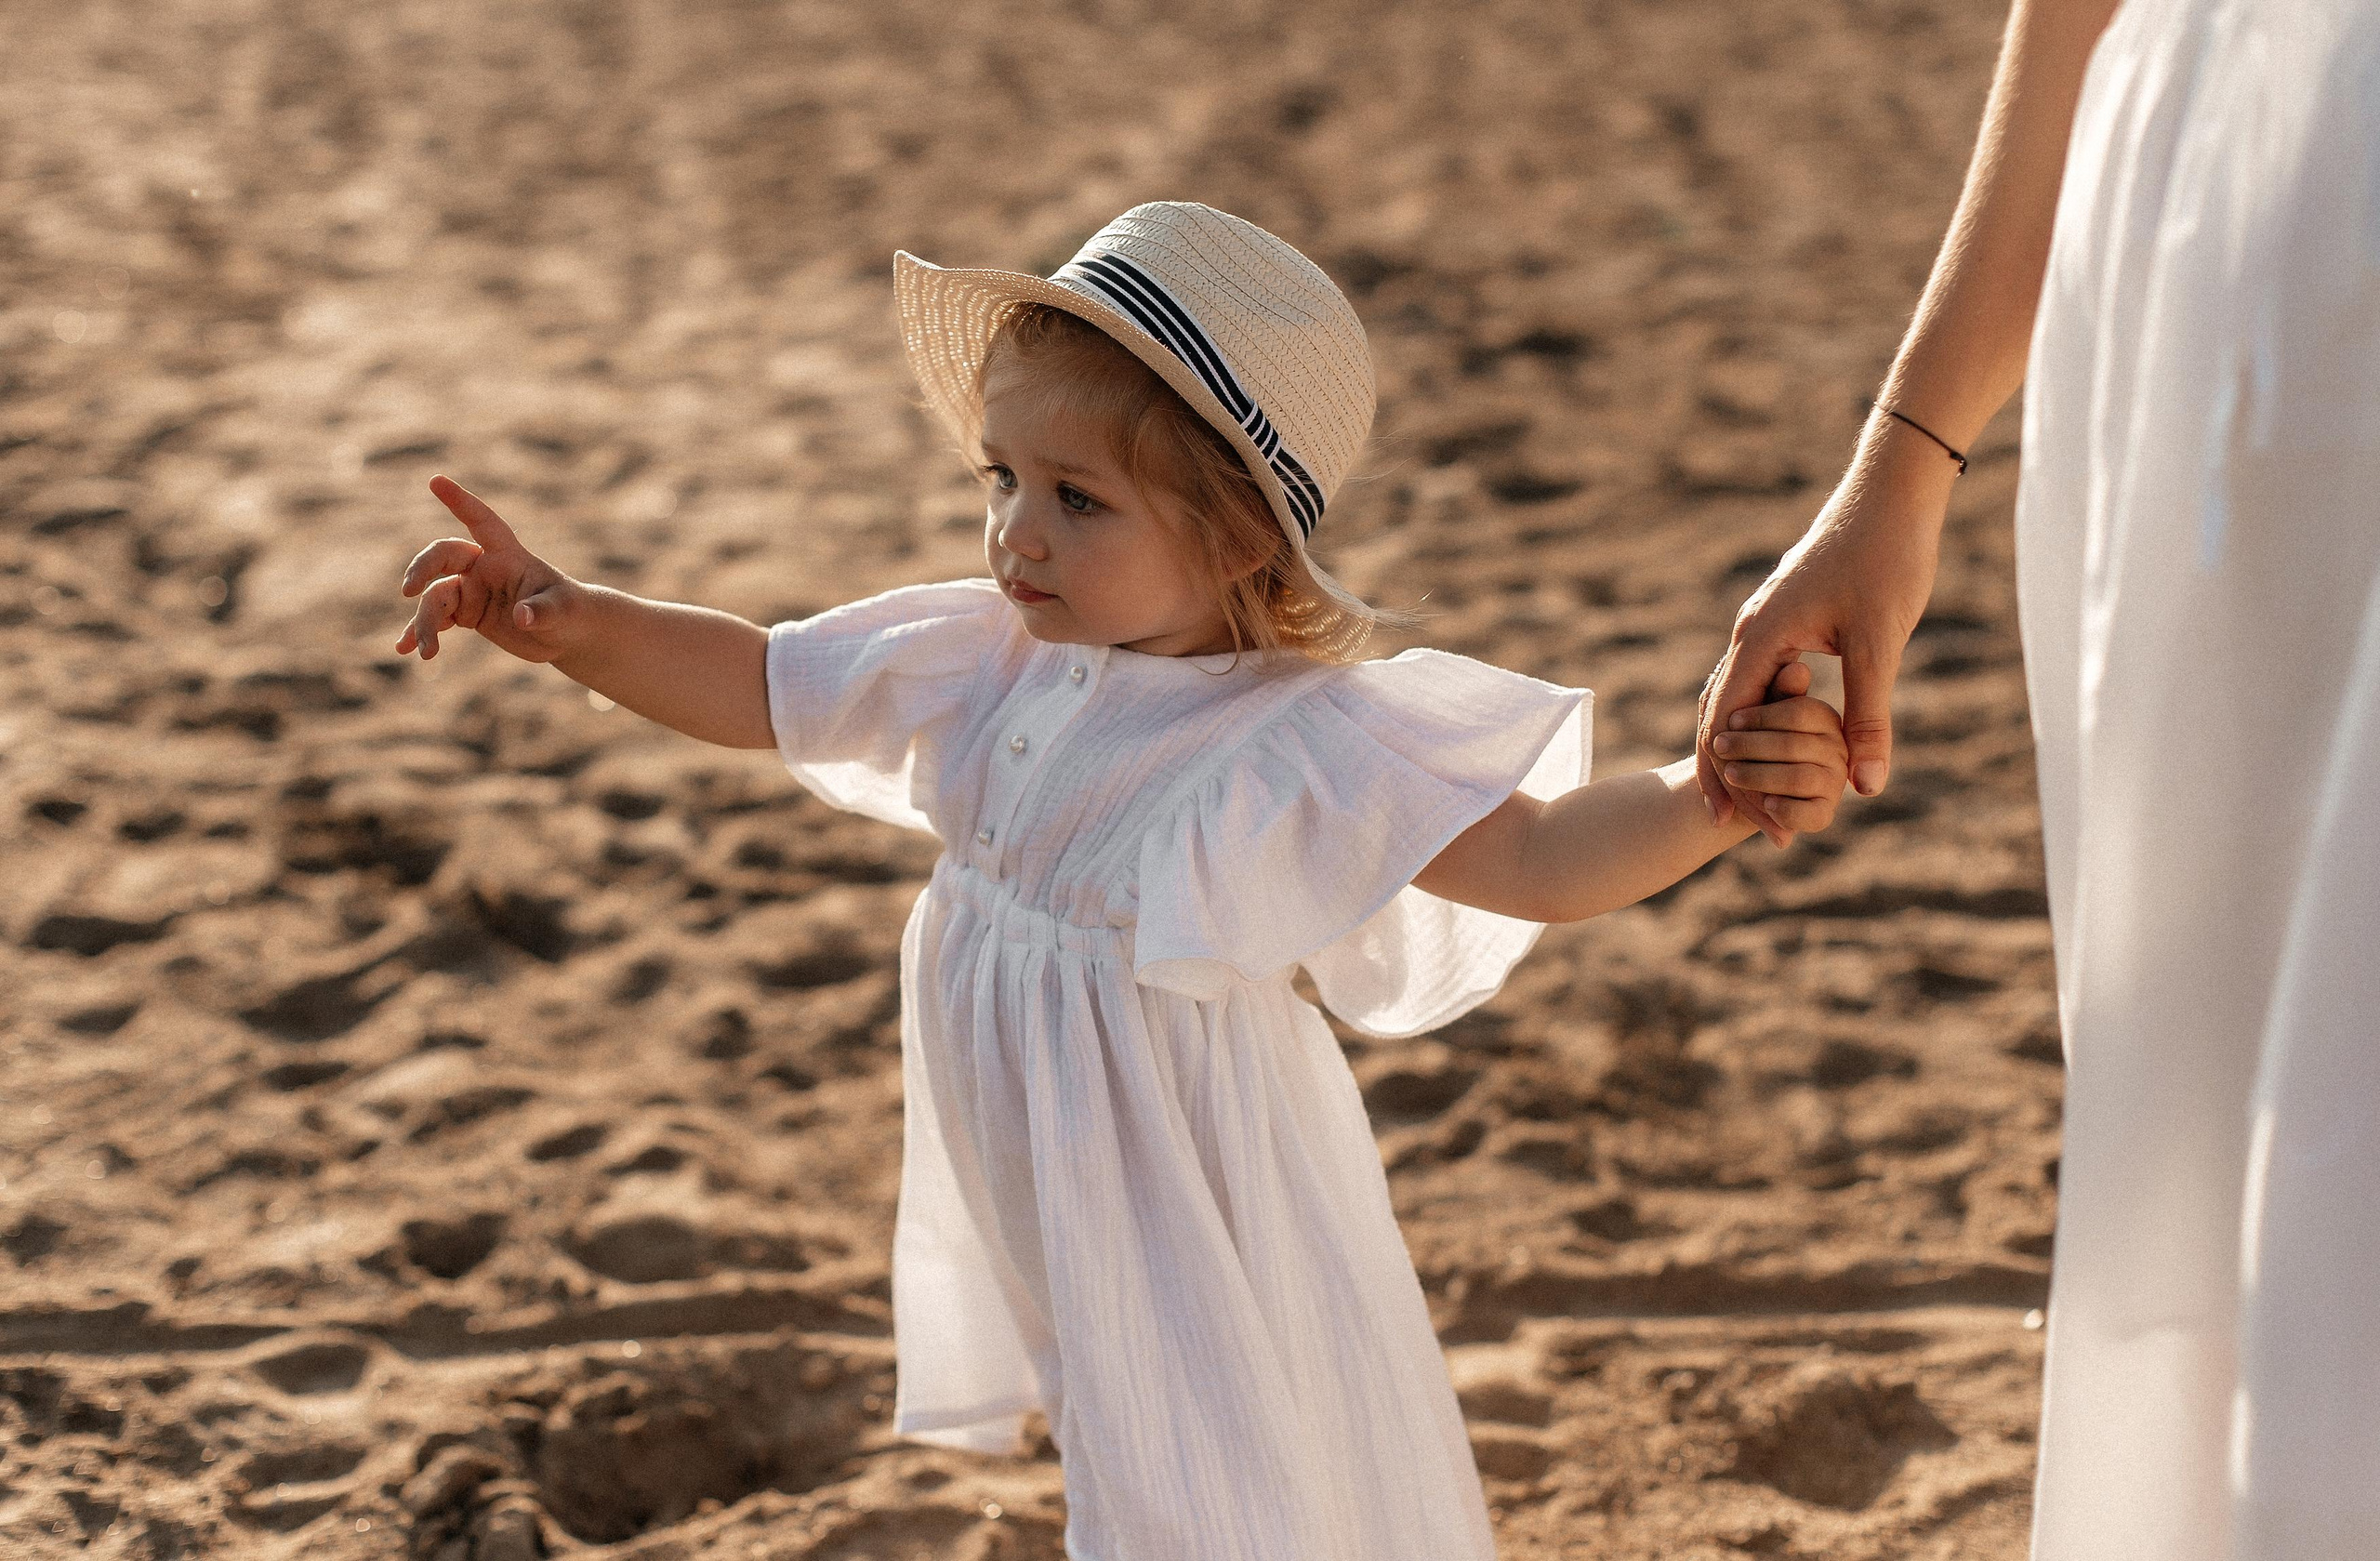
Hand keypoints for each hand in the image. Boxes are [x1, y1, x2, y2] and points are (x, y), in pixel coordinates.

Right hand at [396, 476, 585, 662]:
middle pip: (443, 556)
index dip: (461, 501)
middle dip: (423, 568)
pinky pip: (436, 619)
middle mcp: (484, 568)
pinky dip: (420, 633)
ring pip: (435, 597)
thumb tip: (522, 617)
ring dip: (425, 622)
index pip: (482, 522)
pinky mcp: (466, 614)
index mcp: (508, 555)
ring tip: (428, 652)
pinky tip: (405, 648)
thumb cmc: (570, 611)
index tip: (436, 480)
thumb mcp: (563, 611)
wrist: (566, 634)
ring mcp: (472, 590)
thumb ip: (543, 611)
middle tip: (408, 590)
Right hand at [1696, 443, 1948, 839]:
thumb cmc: (1886, 558)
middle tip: (1734, 821)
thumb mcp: (1881, 644)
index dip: (1724, 775)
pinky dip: (1762, 715)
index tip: (1727, 822)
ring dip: (1742, 744)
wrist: (1892, 491)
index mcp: (1761, 639)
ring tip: (1752, 790)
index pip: (1725, 722)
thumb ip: (1869, 717)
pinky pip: (1759, 675)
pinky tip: (1779, 737)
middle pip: (1719, 713)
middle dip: (1727, 769)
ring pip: (1738, 694)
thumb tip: (1867, 787)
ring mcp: (1766, 621)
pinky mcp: (1788, 614)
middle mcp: (1751, 631)